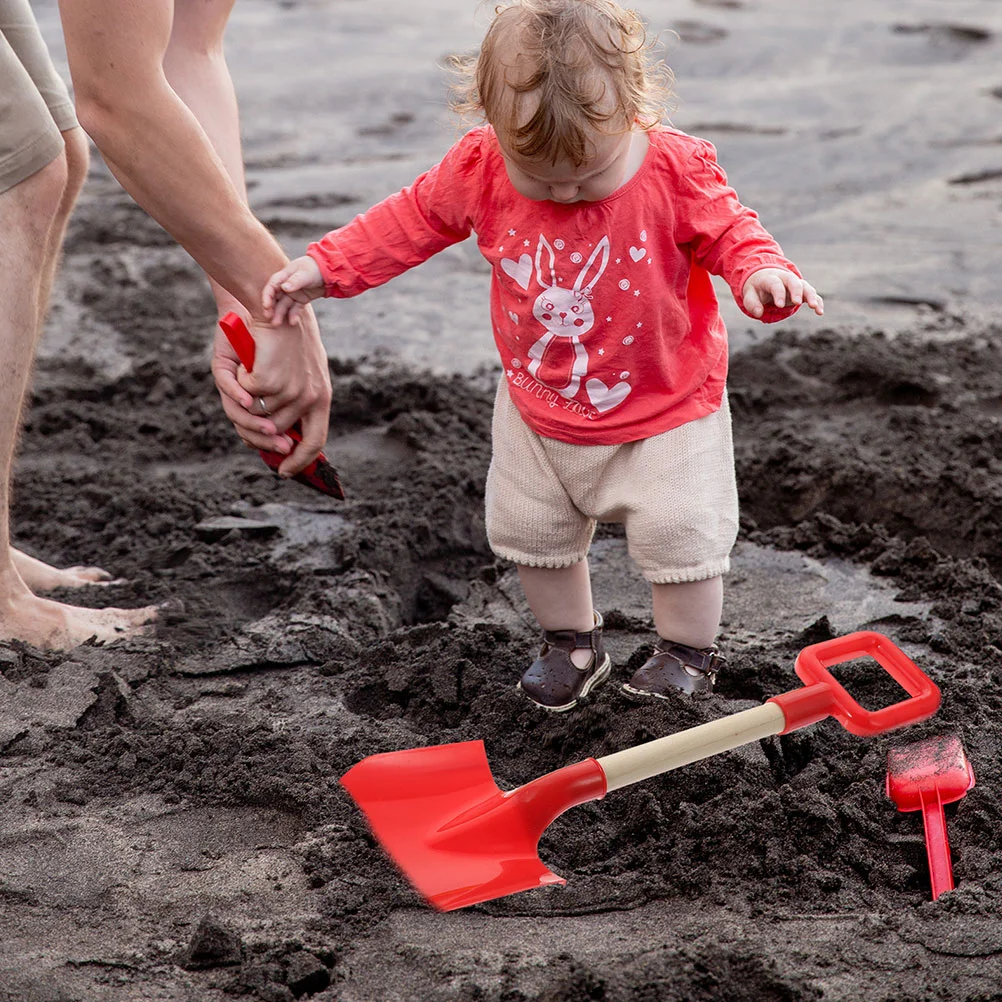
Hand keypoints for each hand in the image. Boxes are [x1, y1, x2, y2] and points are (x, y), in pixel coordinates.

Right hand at [212, 304, 331, 475]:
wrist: (272, 305)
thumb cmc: (276, 341)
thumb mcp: (289, 373)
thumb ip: (284, 404)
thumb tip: (273, 436)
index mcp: (321, 397)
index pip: (316, 441)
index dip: (300, 460)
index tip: (285, 470)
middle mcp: (311, 397)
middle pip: (276, 434)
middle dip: (255, 433)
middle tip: (243, 420)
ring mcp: (291, 390)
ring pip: (257, 416)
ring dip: (244, 400)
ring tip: (247, 377)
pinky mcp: (269, 381)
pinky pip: (244, 396)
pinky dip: (237, 382)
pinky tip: (245, 363)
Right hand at [263, 255, 324, 325]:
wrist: (330, 272)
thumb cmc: (315, 268)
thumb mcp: (305, 274)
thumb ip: (295, 281)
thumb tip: (284, 288)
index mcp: (285, 276)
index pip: (272, 286)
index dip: (267, 296)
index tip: (266, 306)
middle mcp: (287, 285)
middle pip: (275, 297)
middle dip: (271, 308)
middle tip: (268, 318)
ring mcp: (294, 293)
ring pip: (284, 305)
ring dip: (280, 314)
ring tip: (276, 324)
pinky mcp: (301, 299)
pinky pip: (295, 308)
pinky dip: (293, 315)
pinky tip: (292, 322)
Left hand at [742, 268, 823, 318]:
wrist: (765, 278)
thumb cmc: (756, 289)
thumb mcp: (749, 294)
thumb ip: (752, 304)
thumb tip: (758, 313)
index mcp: (770, 279)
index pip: (775, 284)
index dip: (778, 293)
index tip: (779, 305)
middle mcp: (785, 279)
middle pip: (794, 281)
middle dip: (796, 291)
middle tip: (797, 303)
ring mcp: (795, 284)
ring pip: (805, 287)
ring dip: (811, 296)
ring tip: (814, 308)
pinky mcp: (802, 290)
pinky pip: (812, 294)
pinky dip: (817, 301)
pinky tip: (820, 312)